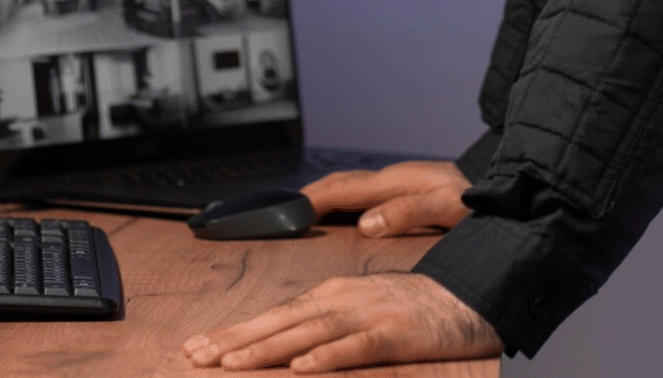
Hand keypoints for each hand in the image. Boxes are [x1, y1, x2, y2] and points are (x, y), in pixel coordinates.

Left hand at [182, 271, 501, 371]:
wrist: (466, 295)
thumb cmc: (410, 308)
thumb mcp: (358, 311)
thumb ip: (321, 326)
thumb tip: (281, 348)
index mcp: (329, 296)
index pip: (272, 316)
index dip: (233, 331)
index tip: (196, 347)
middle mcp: (341, 300)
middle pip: (279, 322)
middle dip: (235, 340)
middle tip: (195, 355)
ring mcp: (367, 315)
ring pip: (307, 333)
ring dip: (267, 347)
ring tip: (232, 362)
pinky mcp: (394, 333)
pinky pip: (356, 347)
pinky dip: (328, 357)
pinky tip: (302, 368)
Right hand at [299, 160, 471, 237]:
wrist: (510, 192)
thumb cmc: (481, 203)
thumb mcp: (449, 209)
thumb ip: (409, 213)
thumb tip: (366, 223)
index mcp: (399, 181)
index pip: (345, 188)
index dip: (313, 199)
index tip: (288, 212)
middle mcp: (395, 178)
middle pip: (342, 183)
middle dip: (311, 195)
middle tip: (283, 213)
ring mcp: (401, 182)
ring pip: (352, 186)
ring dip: (326, 197)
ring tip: (302, 213)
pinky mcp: (408, 190)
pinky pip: (366, 194)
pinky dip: (344, 202)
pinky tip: (342, 216)